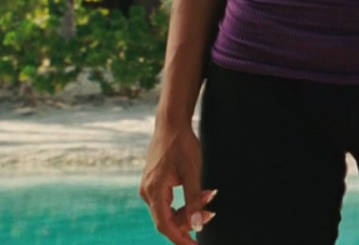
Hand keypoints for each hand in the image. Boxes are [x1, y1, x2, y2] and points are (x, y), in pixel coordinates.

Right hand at [140, 119, 215, 244]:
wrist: (171, 124)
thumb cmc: (182, 144)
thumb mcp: (192, 172)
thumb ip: (195, 199)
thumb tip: (198, 223)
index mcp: (153, 190)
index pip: (165, 225)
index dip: (180, 238)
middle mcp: (147, 192)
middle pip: (168, 219)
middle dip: (190, 219)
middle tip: (212, 211)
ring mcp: (149, 188)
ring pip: (169, 211)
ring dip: (189, 209)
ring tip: (210, 195)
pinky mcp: (154, 184)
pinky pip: (168, 201)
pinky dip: (184, 201)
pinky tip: (202, 193)